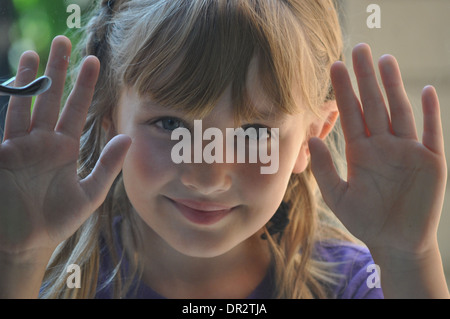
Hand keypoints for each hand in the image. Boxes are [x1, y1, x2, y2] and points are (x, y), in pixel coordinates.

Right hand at [0, 36, 130, 258]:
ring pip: (28, 103)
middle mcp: (45, 141)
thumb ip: (107, 166)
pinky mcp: (2, 151)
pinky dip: (11, 98)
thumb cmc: (57, 220)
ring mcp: (21, 143)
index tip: (93, 62)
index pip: (78, 109)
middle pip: (53, 98)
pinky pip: (7, 120)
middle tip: (65, 42)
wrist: (25, 241)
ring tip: (37, 52)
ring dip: (32, 78)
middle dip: (58, 71)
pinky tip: (16, 78)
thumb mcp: (89, 194)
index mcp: (66, 148)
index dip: (84, 86)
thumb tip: (129, 138)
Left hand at [309, 43, 446, 254]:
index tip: (334, 66)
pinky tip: (426, 91)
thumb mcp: (339, 196)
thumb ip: (325, 169)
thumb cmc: (366, 220)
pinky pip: (431, 132)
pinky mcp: (430, 161)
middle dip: (366, 78)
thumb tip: (312, 140)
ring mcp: (408, 150)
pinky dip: (431, 113)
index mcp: (361, 151)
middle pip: (374, 104)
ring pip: (400, 111)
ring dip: (394, 86)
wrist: (396, 242)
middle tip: (359, 49)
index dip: (343, 90)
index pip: (350, 113)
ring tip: (385, 60)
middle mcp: (383, 144)